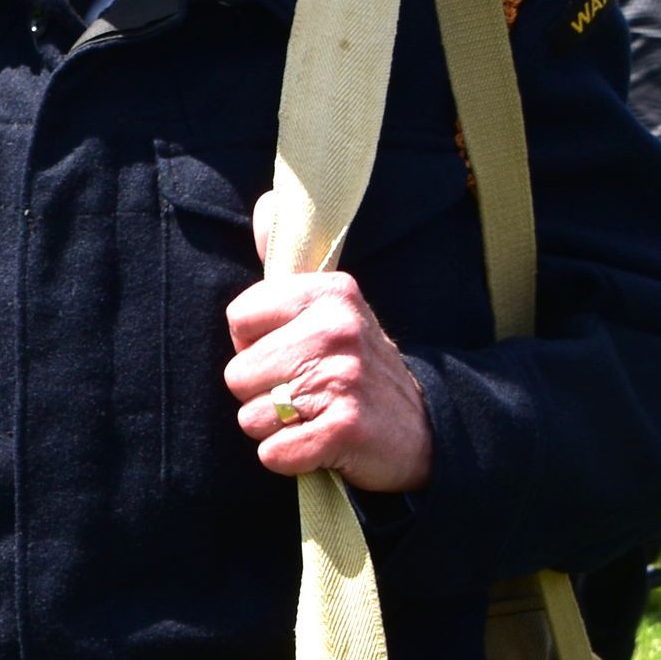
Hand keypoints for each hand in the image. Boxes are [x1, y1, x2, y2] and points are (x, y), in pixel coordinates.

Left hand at [223, 194, 433, 492]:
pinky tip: (320, 444)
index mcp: (330, 293)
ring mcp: (343, 379)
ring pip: (251, 417)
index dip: (255, 345)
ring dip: (276, 429)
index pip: (239, 319)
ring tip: (314, 416)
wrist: (423, 430)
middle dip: (262, 393)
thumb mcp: (333, 306)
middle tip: (306, 393)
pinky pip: (273, 453)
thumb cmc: (358, 366)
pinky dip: (290, 458)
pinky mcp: (344, 429)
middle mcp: (337, 328)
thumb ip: (289, 256)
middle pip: (237, 374)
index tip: (291, 353)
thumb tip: (266, 201)